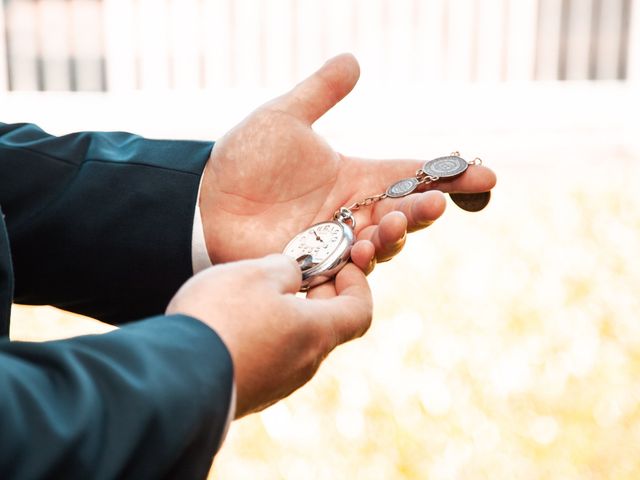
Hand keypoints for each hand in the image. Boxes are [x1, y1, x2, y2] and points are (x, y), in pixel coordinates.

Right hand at [165, 254, 371, 417]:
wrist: (176, 377)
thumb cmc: (222, 318)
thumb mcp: (256, 274)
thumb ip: (284, 268)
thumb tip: (293, 275)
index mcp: (316, 333)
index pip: (360, 311)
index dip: (358, 285)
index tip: (340, 266)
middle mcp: (305, 364)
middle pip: (328, 326)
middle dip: (319, 295)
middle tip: (297, 272)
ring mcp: (278, 383)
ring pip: (297, 342)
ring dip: (288, 314)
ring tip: (259, 292)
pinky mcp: (252, 392)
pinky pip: (271, 358)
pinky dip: (266, 334)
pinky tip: (236, 320)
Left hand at [200, 53, 496, 272]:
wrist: (204, 199)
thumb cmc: (244, 160)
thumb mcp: (284, 118)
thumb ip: (320, 94)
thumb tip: (353, 59)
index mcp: (355, 178)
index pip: (413, 175)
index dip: (451, 177)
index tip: (488, 176)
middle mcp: (353, 213)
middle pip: (404, 215)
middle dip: (423, 211)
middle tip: (432, 204)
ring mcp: (335, 244)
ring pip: (381, 247)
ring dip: (393, 237)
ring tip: (390, 225)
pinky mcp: (315, 269)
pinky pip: (348, 272)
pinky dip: (360, 264)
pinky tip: (361, 252)